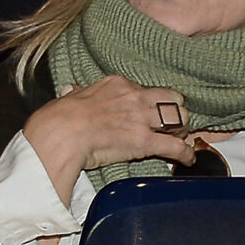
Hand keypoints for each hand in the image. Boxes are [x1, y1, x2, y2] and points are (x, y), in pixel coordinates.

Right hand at [26, 76, 197, 196]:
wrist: (58, 136)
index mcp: (116, 85)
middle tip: (170, 123)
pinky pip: (175, 146)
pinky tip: (189, 159)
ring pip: (178, 118)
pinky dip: (185, 153)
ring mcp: (142, 119)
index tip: (144, 109)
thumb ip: (74, 94)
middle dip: (173, 110)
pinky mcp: (144, 142)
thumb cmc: (56, 119)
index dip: (147, 101)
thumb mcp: (66, 99)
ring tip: (179, 138)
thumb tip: (69, 90)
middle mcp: (135, 97)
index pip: (143, 89)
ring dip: (181, 128)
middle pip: (170, 99)